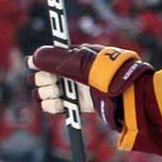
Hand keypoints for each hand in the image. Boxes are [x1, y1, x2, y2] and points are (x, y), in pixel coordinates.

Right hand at [28, 44, 152, 129]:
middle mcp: (72, 71)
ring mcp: (74, 88)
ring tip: (57, 96)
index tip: (36, 66)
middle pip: (42, 75)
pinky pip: (53, 105)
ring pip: (45, 91)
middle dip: (42, 79)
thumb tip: (33, 58)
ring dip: (45, 93)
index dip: (38, 62)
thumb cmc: (110, 75)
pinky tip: (59, 105)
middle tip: (53, 83)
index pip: (47, 56)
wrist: (129, 98)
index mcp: (75, 56)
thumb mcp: (84, 62)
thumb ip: (57, 59)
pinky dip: (50, 106)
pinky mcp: (76, 104)